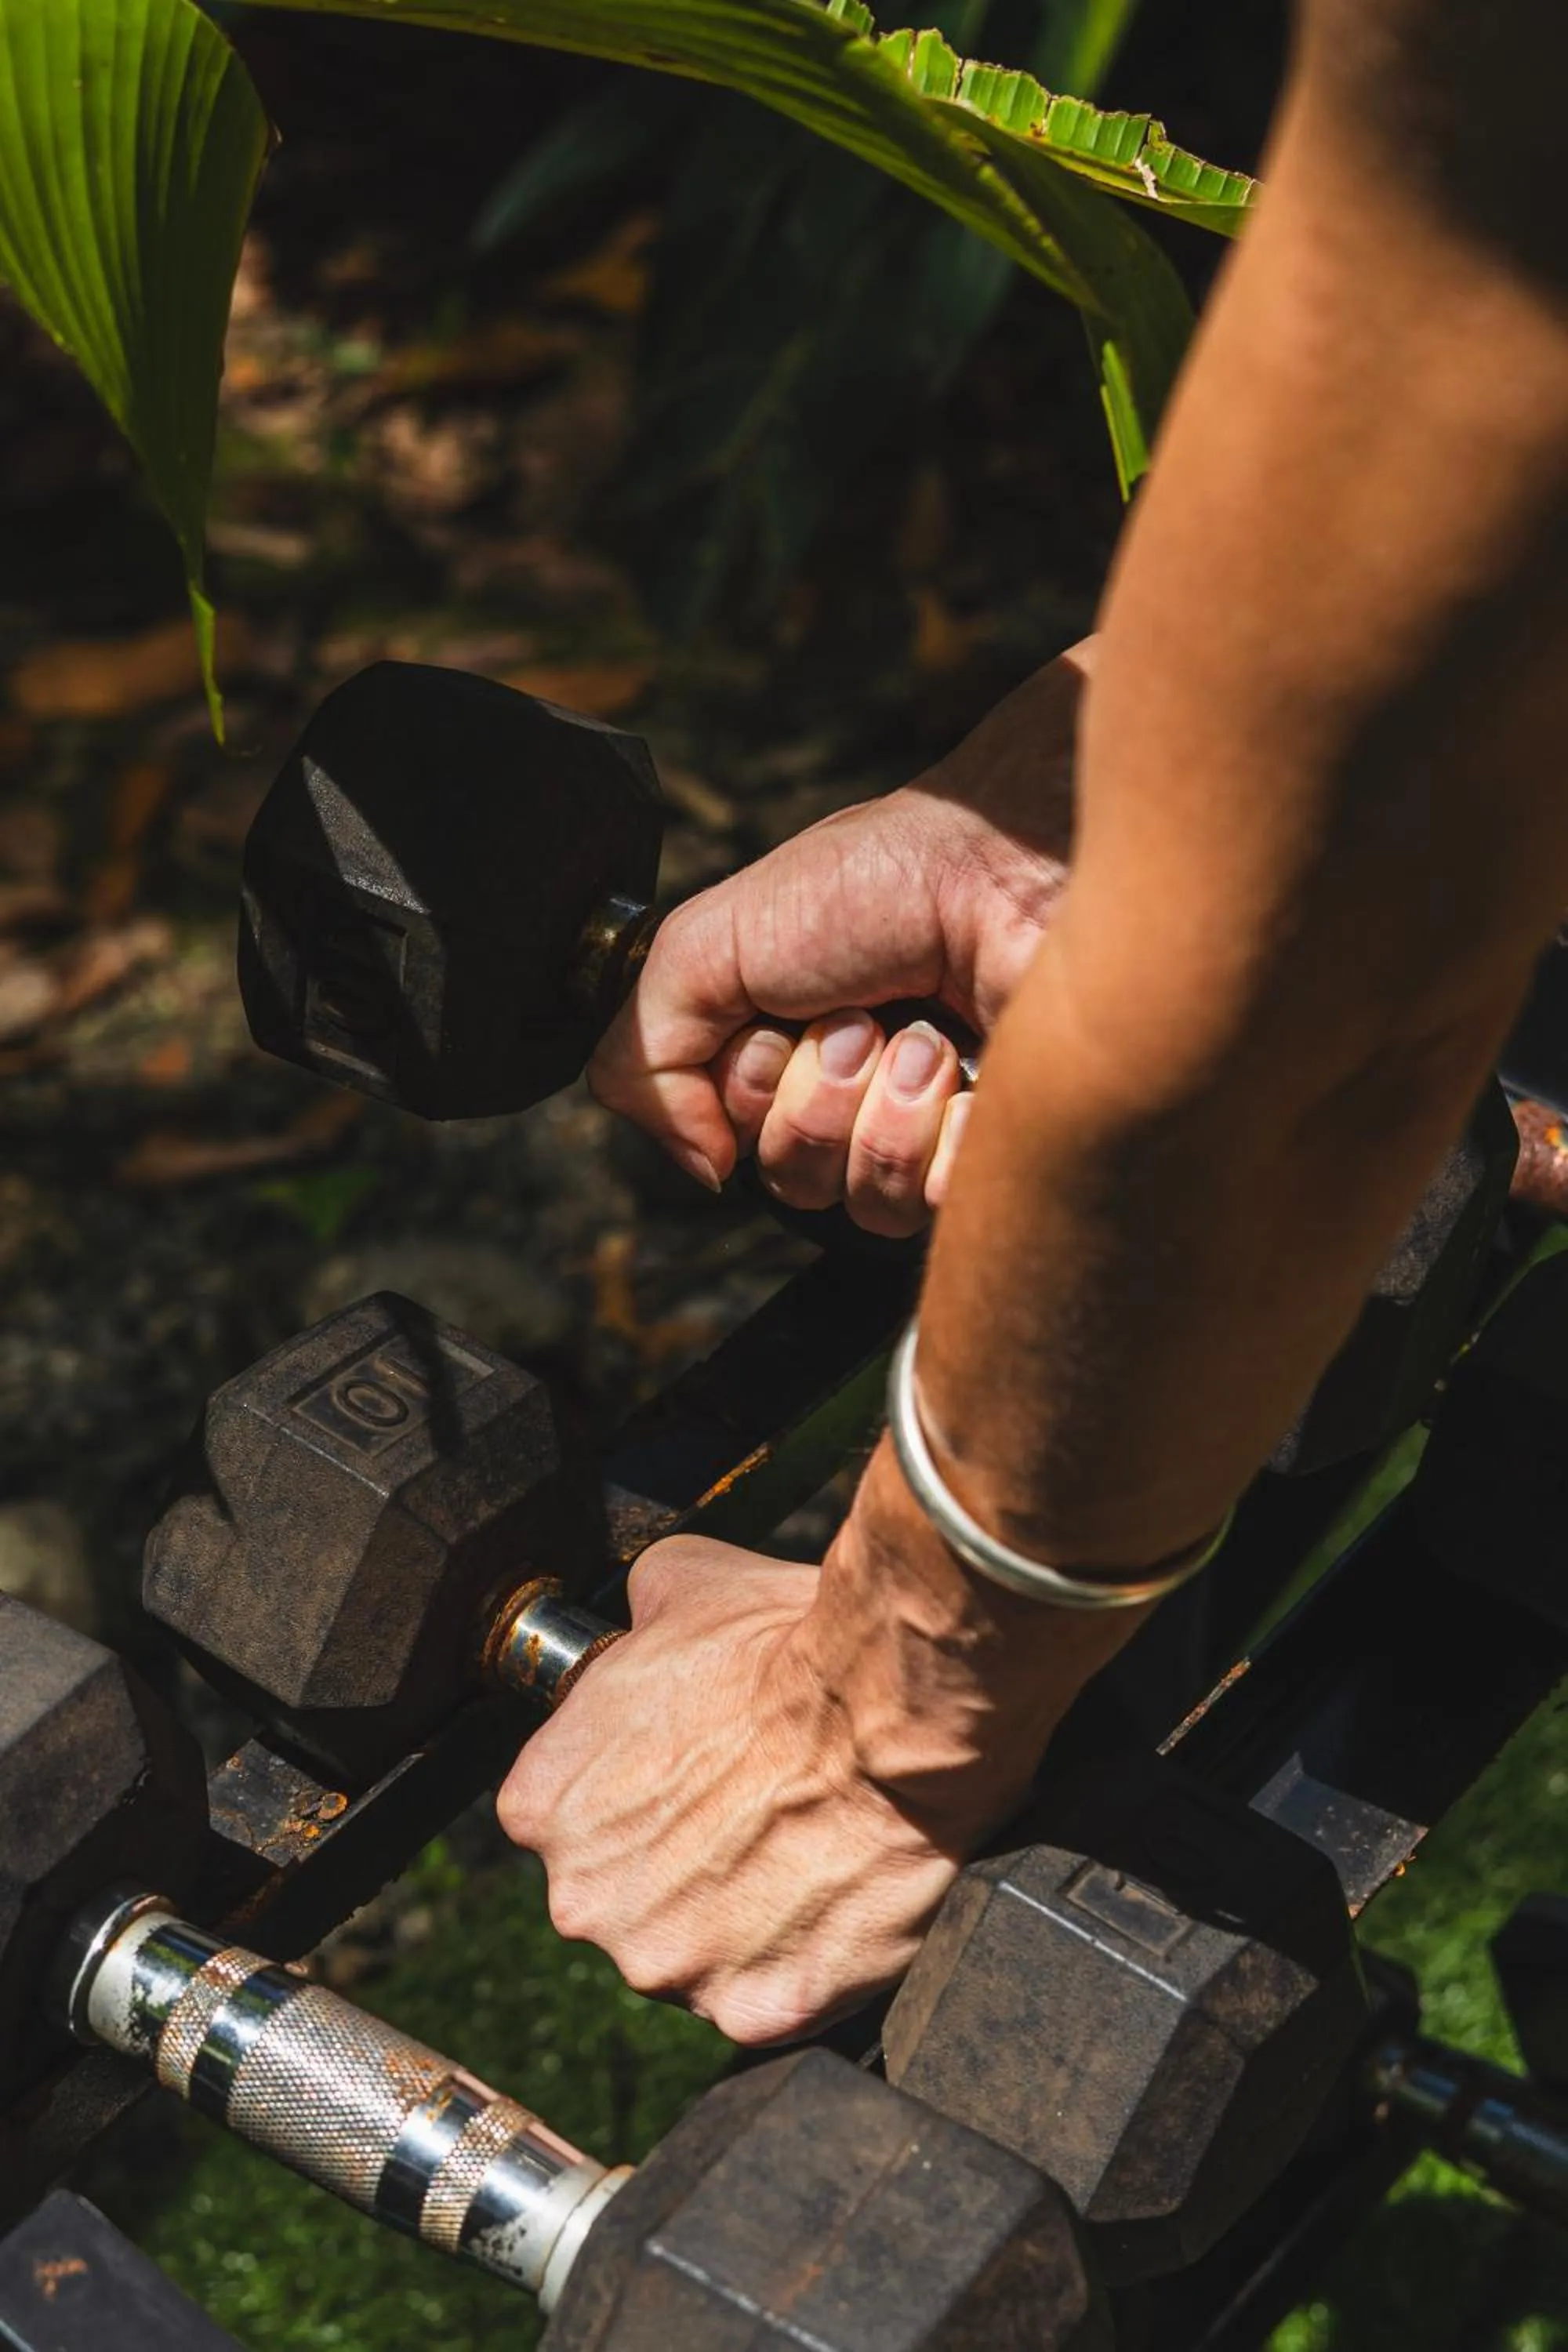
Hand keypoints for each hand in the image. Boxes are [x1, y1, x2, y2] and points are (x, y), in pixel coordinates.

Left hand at [495, 1439, 1131, 2043]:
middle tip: (748, 1812)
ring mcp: (667, 1967)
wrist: (884, 1710)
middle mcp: (582, 1902)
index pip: (566, 1817)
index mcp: (542, 1807)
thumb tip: (635, 1623)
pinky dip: (797, 1963)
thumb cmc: (780, 1646)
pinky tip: (828, 1898)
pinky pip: (767, 1998)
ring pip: (691, 1955)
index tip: (687, 1775)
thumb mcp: (676, 1586)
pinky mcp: (752, 2013)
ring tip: (797, 1854)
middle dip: (675, 1865)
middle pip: (622, 1897)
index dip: (634, 1793)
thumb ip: (629, 1622)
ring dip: (734, 1920)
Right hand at [588, 641, 1091, 1232]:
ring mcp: (930, 1132)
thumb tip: (703, 1166)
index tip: (784, 1010)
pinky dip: (951, 1133)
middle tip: (862, 1015)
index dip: (748, 1085)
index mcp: (781, 1060)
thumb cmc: (871, 884)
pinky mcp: (999, 1153)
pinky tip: (974, 1069)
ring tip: (923, 1032)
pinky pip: (946, 1205)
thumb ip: (645, 1056)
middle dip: (819, 1091)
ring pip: (867, 1204)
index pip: (732, 1144)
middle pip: (794, 1182)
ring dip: (886, 1106)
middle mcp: (854, 1103)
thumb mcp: (708, 944)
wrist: (1002, 866)